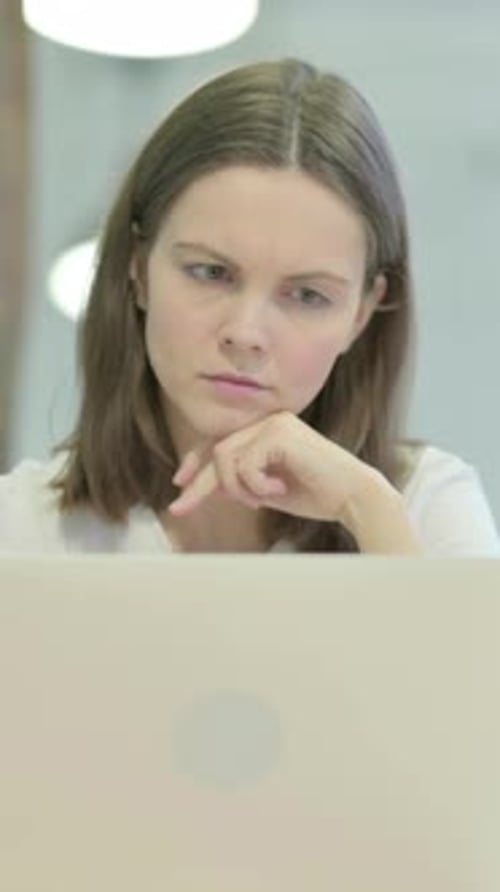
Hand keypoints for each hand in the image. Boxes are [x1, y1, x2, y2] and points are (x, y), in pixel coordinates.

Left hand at [168, 411, 379, 522]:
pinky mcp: (280, 433)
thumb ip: (240, 481)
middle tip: (181, 508)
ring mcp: (275, 423)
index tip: (180, 484)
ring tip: (261, 500)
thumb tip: (206, 484)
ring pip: (225, 457)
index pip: (221, 442)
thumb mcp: (266, 489)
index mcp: (267, 431)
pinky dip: (255, 486)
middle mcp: (269, 421)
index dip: (196, 462)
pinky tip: (279, 490)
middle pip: (217, 451)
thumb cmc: (317, 495)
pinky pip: (244, 463)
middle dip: (201, 483)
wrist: (353, 496)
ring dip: (236, 487)